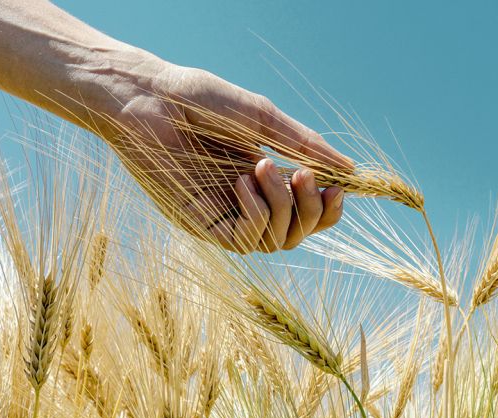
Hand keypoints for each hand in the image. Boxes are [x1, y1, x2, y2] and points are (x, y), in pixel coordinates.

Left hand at [106, 62, 353, 253]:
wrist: (147, 97)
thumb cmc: (199, 100)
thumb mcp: (263, 119)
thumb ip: (305, 144)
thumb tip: (350, 169)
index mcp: (266, 179)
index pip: (308, 212)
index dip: (328, 209)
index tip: (338, 187)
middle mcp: (249, 203)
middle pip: (298, 233)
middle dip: (311, 210)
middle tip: (304, 175)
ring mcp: (226, 216)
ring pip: (276, 241)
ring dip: (283, 207)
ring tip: (265, 165)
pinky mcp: (201, 224)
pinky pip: (244, 240)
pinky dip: (254, 215)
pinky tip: (243, 183)